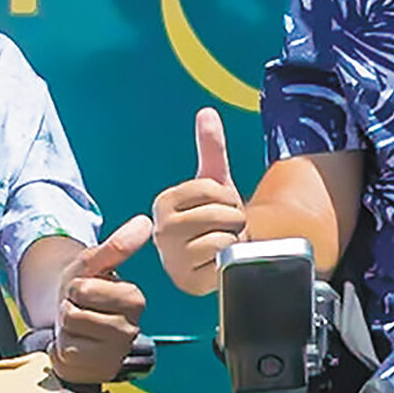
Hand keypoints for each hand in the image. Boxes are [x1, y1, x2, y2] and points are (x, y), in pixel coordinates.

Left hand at [50, 215, 151, 384]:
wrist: (73, 319)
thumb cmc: (85, 289)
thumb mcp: (93, 264)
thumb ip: (117, 245)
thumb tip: (144, 222)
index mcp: (135, 298)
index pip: (85, 290)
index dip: (76, 288)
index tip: (85, 290)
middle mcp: (131, 327)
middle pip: (76, 314)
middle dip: (69, 308)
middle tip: (81, 308)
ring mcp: (116, 351)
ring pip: (71, 334)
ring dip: (67, 328)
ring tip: (79, 326)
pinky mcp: (101, 369)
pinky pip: (68, 355)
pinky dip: (65, 348)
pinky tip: (78, 344)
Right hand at [151, 107, 247, 295]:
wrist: (220, 258)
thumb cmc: (216, 219)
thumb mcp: (215, 182)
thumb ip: (211, 148)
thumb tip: (207, 112)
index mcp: (163, 202)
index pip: (211, 188)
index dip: (227, 196)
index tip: (219, 206)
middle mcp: (160, 229)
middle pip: (220, 213)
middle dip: (233, 219)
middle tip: (223, 227)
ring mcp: (171, 257)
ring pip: (223, 236)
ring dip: (232, 239)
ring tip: (221, 243)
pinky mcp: (186, 280)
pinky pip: (222, 259)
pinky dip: (227, 259)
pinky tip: (218, 262)